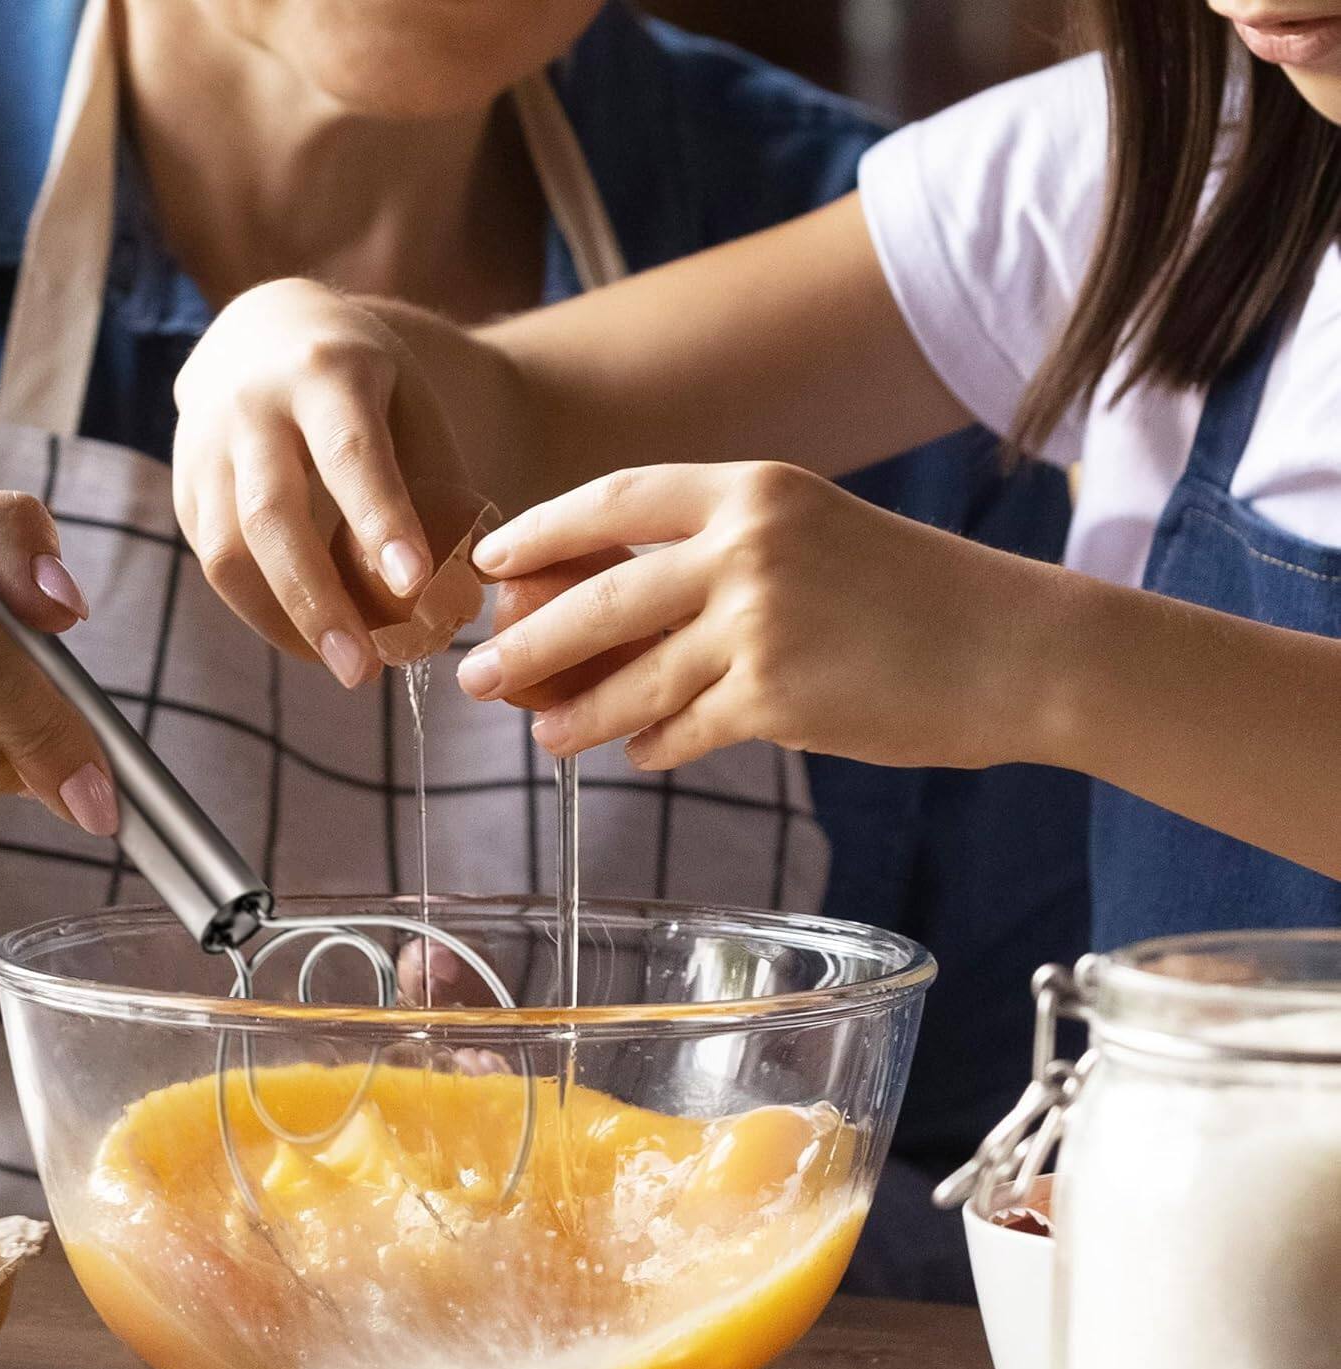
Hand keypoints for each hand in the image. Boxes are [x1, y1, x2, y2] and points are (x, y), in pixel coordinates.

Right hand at [172, 278, 483, 684]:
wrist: (265, 328)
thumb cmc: (364, 382)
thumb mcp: (412, 404)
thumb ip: (436, 484)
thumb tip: (462, 589)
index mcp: (324, 373)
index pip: (351, 454)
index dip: (381, 521)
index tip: (415, 584)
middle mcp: (250, 405)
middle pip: (272, 516)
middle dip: (319, 603)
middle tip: (365, 671)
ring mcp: (203, 446)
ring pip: (228, 552)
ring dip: (286, 624)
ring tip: (347, 666)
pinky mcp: (184, 487)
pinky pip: (216, 564)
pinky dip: (265, 613)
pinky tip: (312, 639)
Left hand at [457, 462, 1060, 772]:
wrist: (1018, 648)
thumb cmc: (917, 595)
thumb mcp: (814, 538)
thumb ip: (717, 561)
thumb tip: (608, 619)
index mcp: (753, 488)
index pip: (615, 500)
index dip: (541, 532)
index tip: (491, 563)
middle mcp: (747, 546)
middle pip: (600, 599)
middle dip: (527, 643)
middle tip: (477, 675)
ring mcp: (759, 623)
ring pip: (632, 678)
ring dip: (577, 712)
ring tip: (542, 734)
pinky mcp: (777, 698)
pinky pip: (684, 729)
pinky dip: (653, 745)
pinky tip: (638, 753)